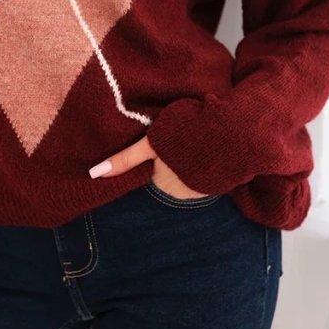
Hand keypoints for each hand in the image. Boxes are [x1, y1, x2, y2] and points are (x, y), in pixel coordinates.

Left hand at [87, 134, 212, 199]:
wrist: (234, 135)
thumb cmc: (187, 134)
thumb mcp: (151, 143)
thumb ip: (125, 159)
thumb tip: (94, 174)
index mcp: (162, 185)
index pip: (149, 172)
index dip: (151, 156)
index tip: (156, 141)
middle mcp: (181, 194)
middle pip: (167, 174)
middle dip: (169, 160)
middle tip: (174, 138)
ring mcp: (202, 190)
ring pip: (185, 173)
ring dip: (186, 160)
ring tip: (190, 139)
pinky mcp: (219, 181)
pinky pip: (203, 172)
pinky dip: (202, 161)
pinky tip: (205, 145)